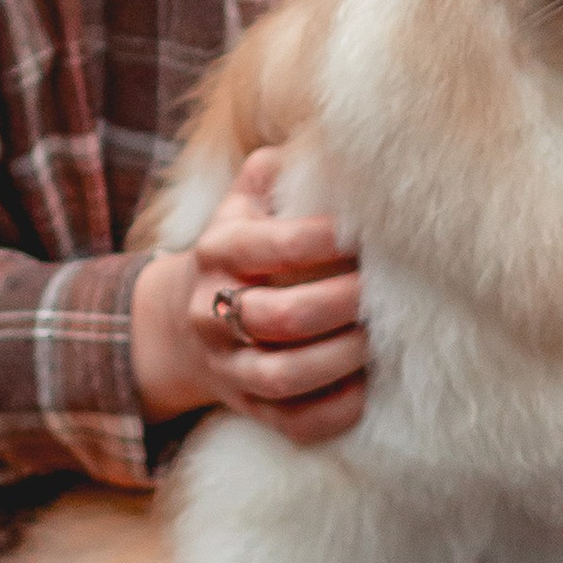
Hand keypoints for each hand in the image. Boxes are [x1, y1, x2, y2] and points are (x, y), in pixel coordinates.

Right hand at [129, 149, 366, 446]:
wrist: (182, 323)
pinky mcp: (247, 407)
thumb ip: (281, 169)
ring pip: (283, 376)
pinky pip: (292, 423)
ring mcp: (227, 366)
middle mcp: (212, 310)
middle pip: (280, 317)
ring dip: (341, 359)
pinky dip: (335, 410)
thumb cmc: (242, 245)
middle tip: (380, 290)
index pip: (272, 245)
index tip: (366, 233)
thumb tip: (337, 140)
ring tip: (376, 338)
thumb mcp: (247, 199)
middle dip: (342, 303)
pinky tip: (364, 385)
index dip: (325, 240)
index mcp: (216, 250)